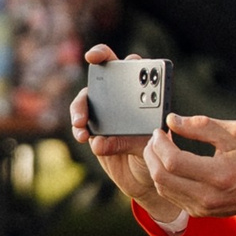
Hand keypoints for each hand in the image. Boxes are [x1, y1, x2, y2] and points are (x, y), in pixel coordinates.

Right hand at [71, 46, 180, 223]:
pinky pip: (81, 126)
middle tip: (87, 85)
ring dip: (80, 110)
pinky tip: (84, 138)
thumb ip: (130, 141)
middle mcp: (122, 98)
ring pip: (85, 102)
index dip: (110, 55)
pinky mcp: (94, 131)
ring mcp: (105, 113)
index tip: (97, 56)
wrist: (145, 179)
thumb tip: (102, 141)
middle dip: (92, 73)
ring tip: (81, 124)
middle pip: (103, 76)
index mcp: (142, 92)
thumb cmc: (155, 155)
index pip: (128, 64)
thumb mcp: (150, 147)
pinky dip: (80, 131)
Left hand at [146, 113, 235, 218]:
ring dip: (155, 166)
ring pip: (162, 188)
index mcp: (218, 175)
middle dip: (152, 154)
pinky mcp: (197, 211)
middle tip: (156, 138)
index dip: (160, 144)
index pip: (174, 162)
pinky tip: (170, 162)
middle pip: (161, 177)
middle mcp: (207, 195)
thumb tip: (173, 120)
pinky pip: (170, 195)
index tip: (160, 130)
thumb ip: (203, 125)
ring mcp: (201, 207)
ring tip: (161, 148)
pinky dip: (164, 177)